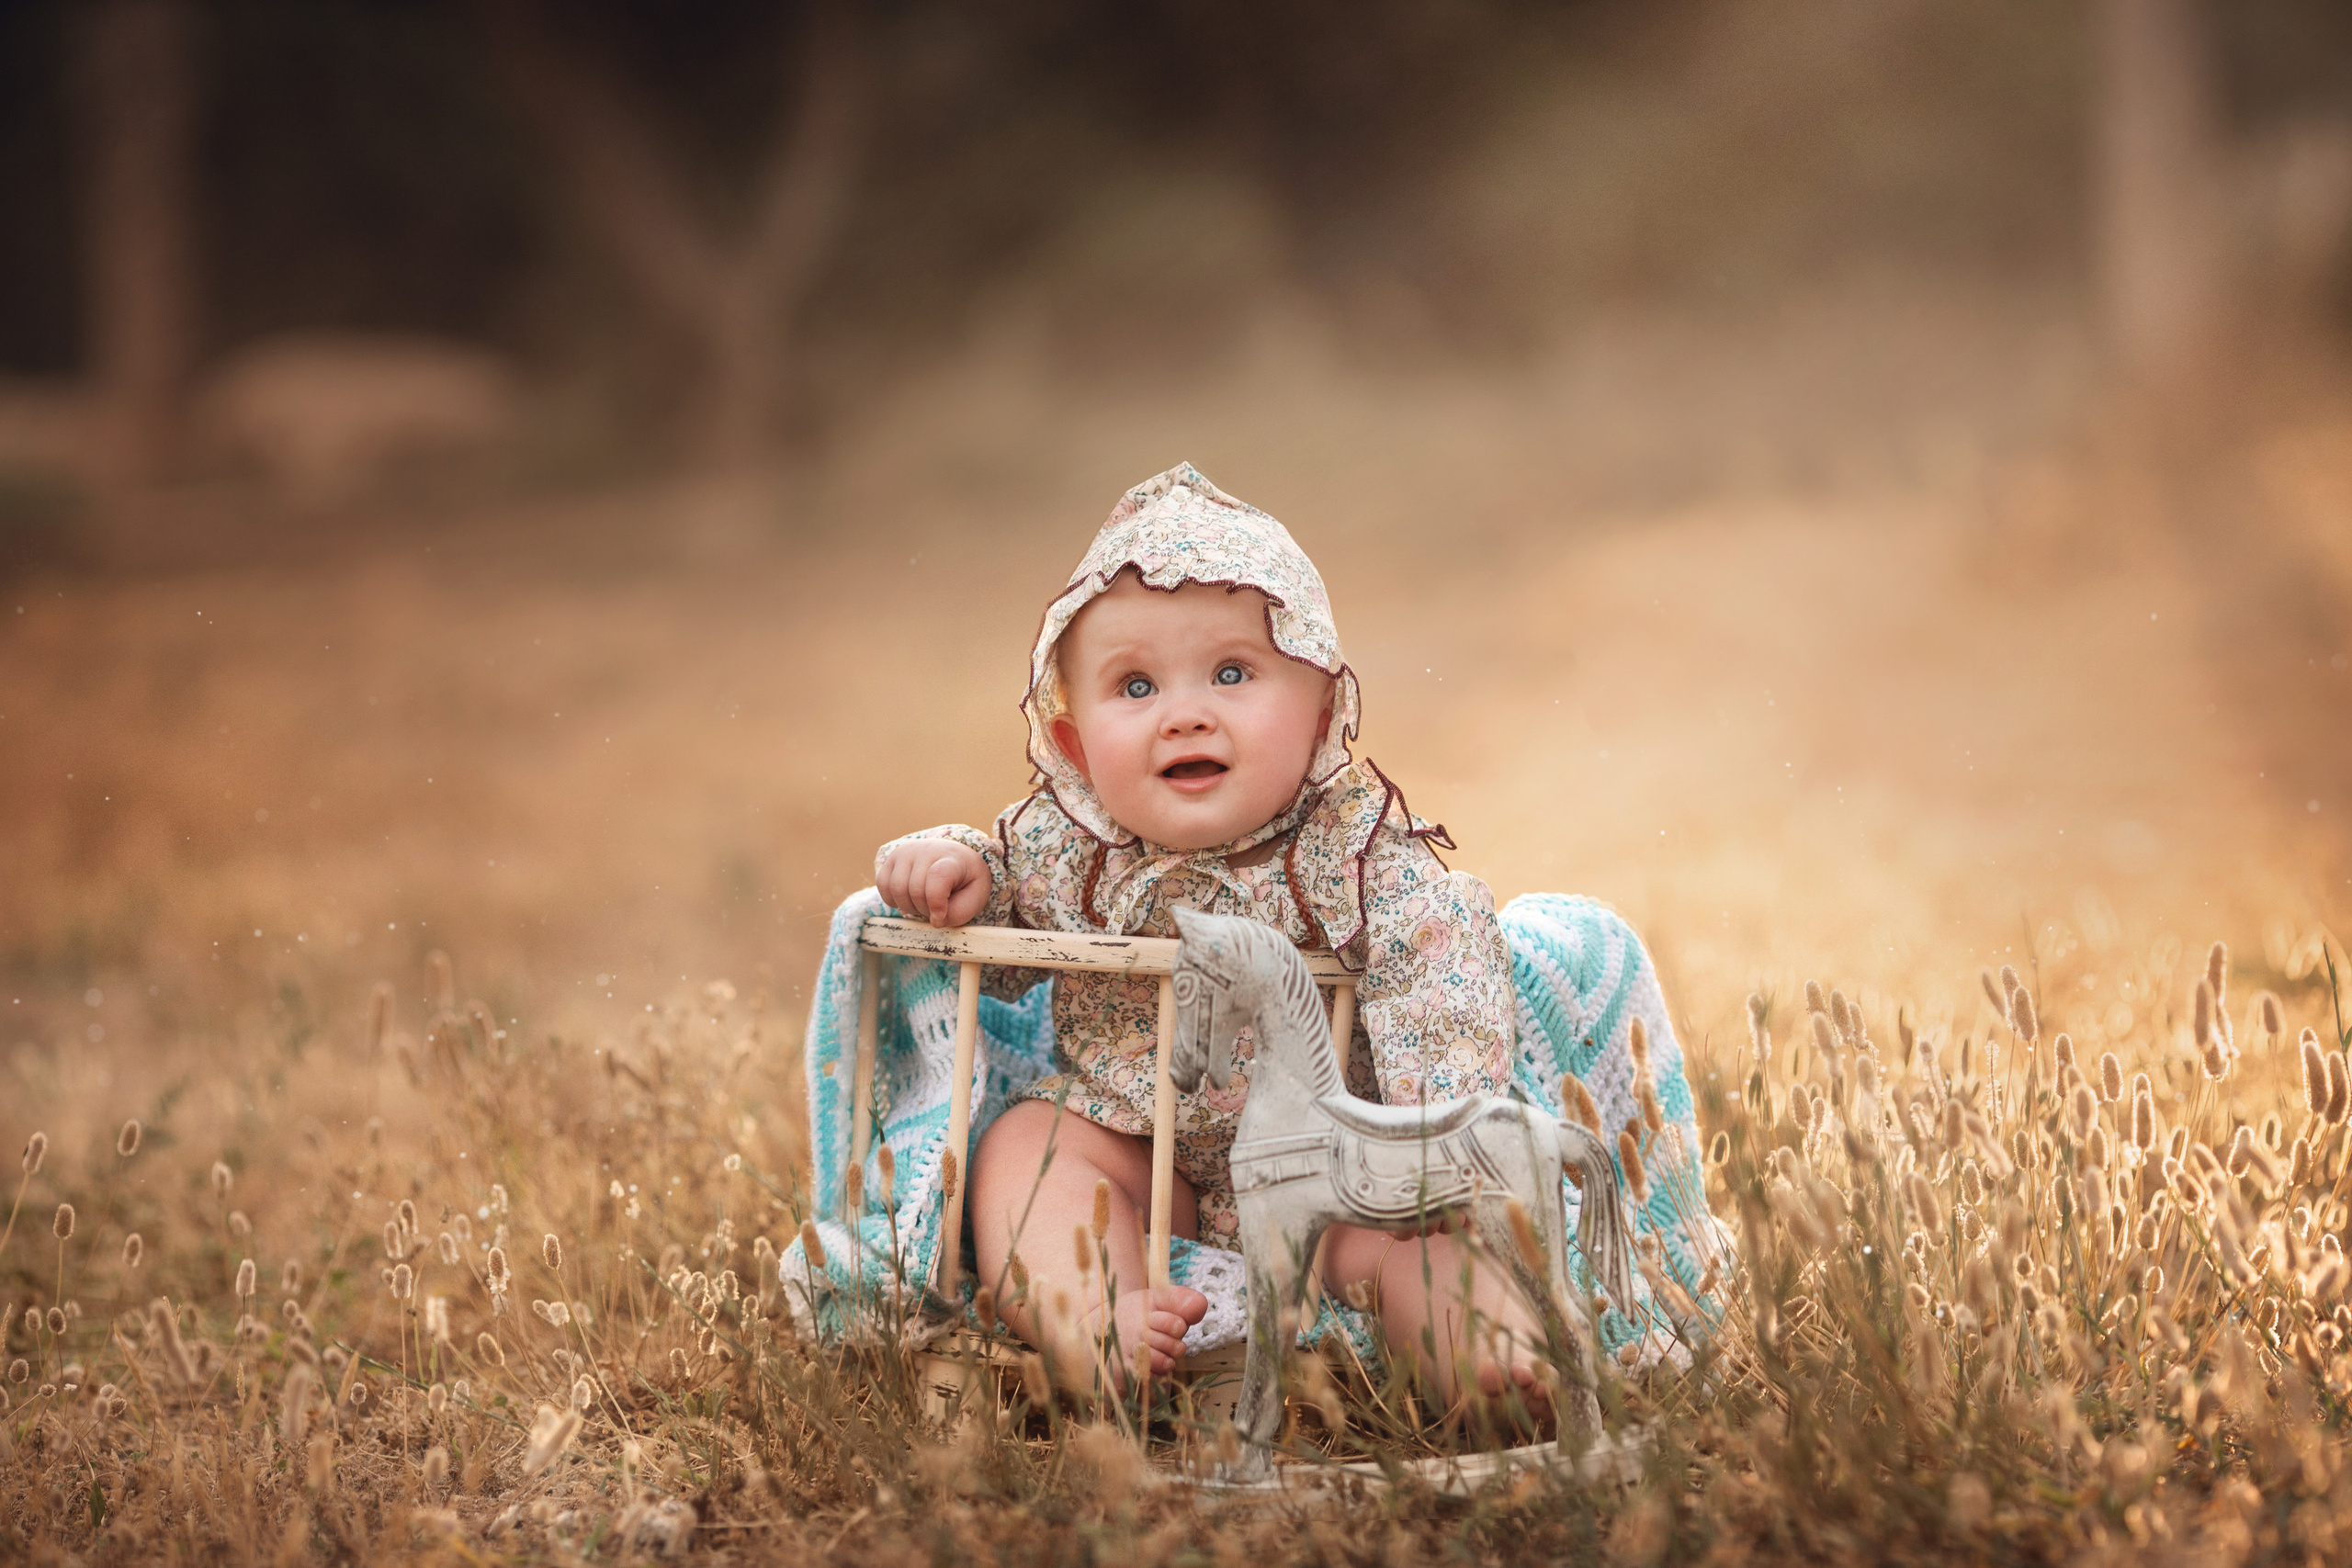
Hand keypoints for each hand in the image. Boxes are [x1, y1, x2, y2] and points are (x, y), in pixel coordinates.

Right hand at [877, 839, 991, 927]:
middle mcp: (927, 850)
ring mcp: (906, 852)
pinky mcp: (891, 859)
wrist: (956, 859)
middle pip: (915, 889)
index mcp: (953, 858)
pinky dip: (893, 900)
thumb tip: (934, 920)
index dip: (936, 901)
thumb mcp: (975, 898)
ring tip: (923, 904)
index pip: (938, 876)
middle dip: (925, 909)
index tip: (940, 916)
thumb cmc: (966, 882)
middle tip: (936, 909)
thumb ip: (958, 912)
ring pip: (897, 889)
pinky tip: (909, 899)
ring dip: (909, 906)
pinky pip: (883, 886)